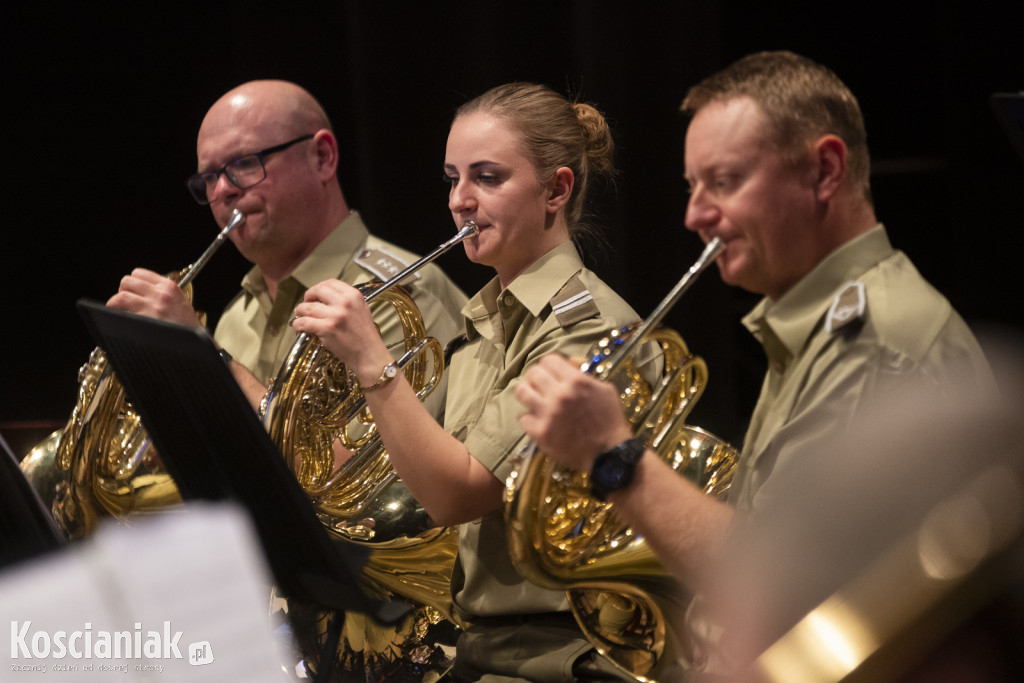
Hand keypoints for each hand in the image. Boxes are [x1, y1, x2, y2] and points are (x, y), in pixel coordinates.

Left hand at [106, 268, 201, 326]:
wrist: (194, 341)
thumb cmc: (187, 324)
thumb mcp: (180, 300)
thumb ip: (163, 291)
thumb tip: (142, 288)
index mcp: (169, 286)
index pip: (140, 273)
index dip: (133, 281)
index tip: (133, 289)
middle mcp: (160, 293)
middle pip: (128, 281)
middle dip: (124, 289)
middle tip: (126, 299)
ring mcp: (152, 306)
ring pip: (122, 294)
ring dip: (116, 301)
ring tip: (117, 307)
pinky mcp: (145, 319)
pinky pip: (122, 310)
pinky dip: (116, 312)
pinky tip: (119, 316)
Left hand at [291, 280, 392, 382]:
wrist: (369, 354)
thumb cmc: (365, 336)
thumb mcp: (361, 310)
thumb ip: (347, 300)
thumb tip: (327, 298)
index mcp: (354, 295)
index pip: (331, 282)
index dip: (319, 287)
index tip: (315, 295)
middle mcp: (345, 302)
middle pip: (317, 290)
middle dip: (308, 297)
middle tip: (306, 305)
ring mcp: (335, 315)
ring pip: (306, 307)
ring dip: (300, 312)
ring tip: (301, 317)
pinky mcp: (327, 329)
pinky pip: (304, 322)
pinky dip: (298, 325)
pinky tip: (300, 327)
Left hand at [515, 354, 633, 472]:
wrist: (608, 453)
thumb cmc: (609, 420)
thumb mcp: (605, 389)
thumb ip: (584, 374)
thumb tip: (568, 363)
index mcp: (576, 381)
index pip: (548, 360)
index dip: (550, 366)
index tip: (553, 374)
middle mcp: (559, 394)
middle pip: (533, 373)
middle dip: (538, 378)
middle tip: (543, 387)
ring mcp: (547, 414)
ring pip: (521, 392)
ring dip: (528, 394)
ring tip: (535, 401)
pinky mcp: (540, 433)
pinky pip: (522, 418)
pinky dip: (530, 419)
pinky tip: (538, 421)